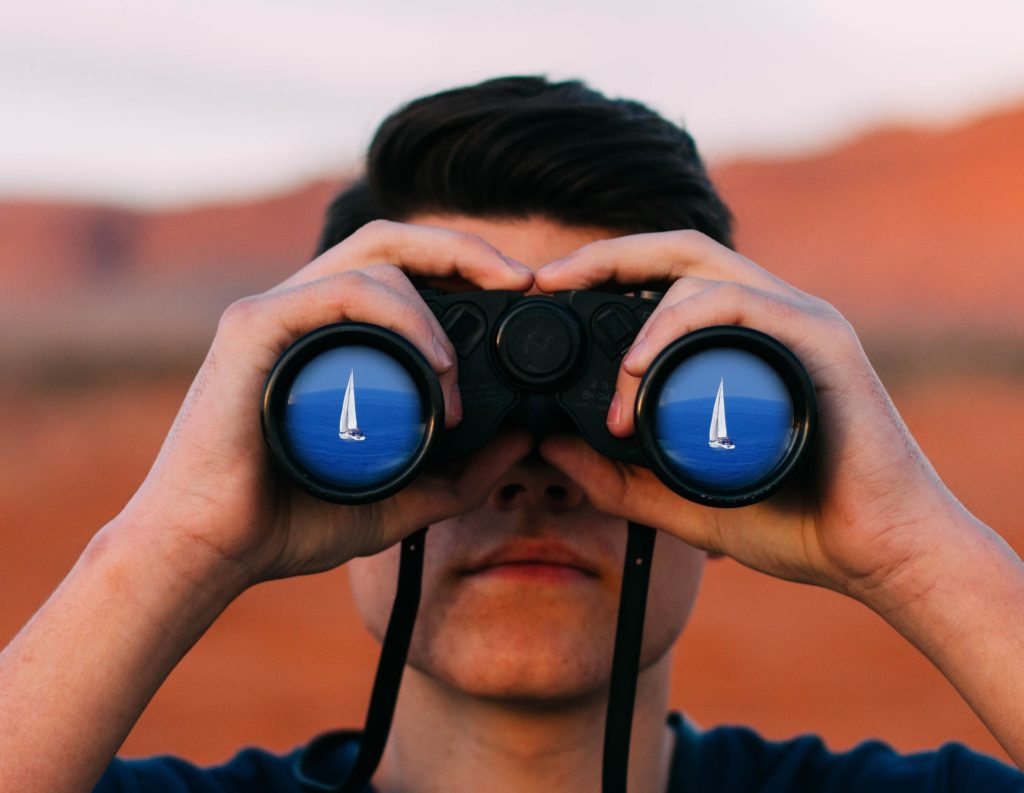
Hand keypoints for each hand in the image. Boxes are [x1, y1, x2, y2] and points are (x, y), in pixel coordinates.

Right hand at [121, 220, 534, 589]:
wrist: (209, 552)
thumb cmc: (287, 521)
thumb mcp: (399, 500)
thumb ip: (460, 476)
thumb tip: (523, 437)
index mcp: (331, 337)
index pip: (402, 270)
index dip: (462, 266)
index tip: (518, 293)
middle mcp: (303, 312)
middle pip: (391, 242)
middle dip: (464, 249)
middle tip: (519, 280)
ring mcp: (275, 313)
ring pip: (373, 262)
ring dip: (433, 309)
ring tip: (454, 375)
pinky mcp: (253, 327)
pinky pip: (338, 291)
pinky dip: (398, 315)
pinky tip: (433, 362)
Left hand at [534, 230, 969, 610]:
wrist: (877, 553)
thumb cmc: (793, 522)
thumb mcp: (679, 499)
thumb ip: (617, 477)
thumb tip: (550, 447)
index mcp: (740, 340)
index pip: (666, 278)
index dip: (605, 271)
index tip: (547, 291)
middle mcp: (769, 316)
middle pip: (678, 252)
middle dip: (606, 256)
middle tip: (548, 281)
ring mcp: (797, 321)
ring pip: (702, 271)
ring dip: (641, 317)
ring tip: (614, 384)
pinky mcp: (820, 340)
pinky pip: (738, 304)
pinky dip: (680, 324)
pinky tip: (641, 366)